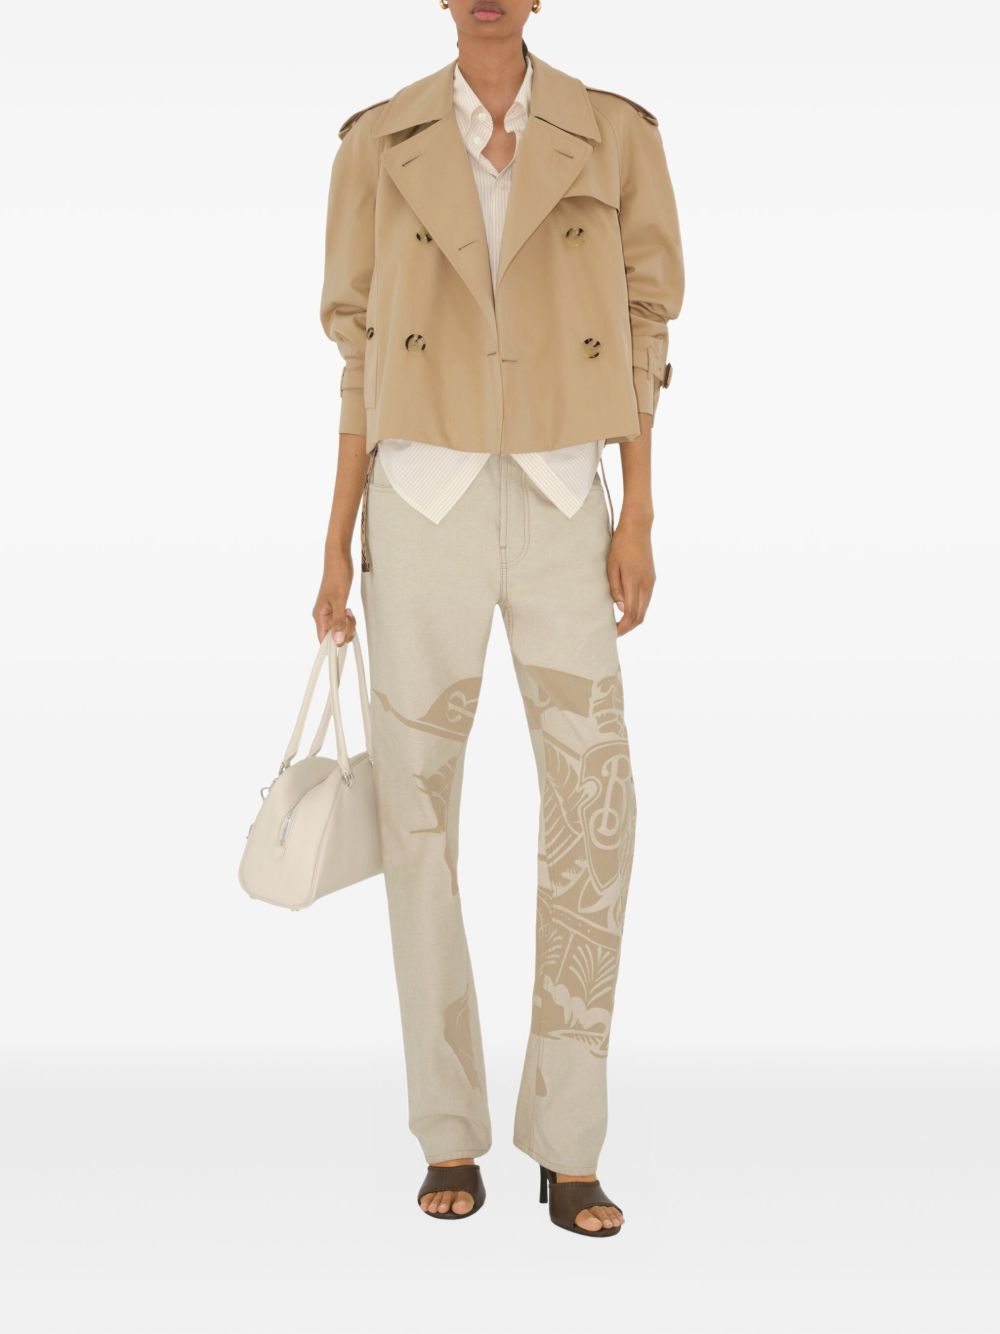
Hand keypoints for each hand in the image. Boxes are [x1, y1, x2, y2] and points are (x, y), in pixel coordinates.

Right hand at [313, 551, 357, 644]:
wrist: (339, 559)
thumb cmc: (336, 575)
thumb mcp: (339, 600)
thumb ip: (338, 621)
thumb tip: (337, 641)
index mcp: (319, 615)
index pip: (323, 640)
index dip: (333, 643)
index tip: (343, 639)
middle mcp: (323, 616)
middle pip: (334, 637)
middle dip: (345, 631)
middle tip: (348, 618)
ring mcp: (330, 613)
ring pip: (340, 630)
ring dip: (348, 625)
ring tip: (349, 613)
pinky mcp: (336, 609)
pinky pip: (343, 622)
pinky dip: (349, 620)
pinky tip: (349, 611)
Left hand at [607, 515, 654, 635]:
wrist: (638, 528)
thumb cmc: (620, 545)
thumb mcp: (611, 566)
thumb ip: (615, 588)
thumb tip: (619, 608)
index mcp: (634, 582)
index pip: (631, 613)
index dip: (622, 627)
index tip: (612, 632)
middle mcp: (646, 585)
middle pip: (640, 616)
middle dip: (628, 627)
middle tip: (614, 631)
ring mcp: (651, 582)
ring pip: (644, 609)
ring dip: (633, 619)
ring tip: (619, 622)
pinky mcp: (651, 578)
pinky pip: (646, 600)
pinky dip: (638, 609)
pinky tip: (626, 608)